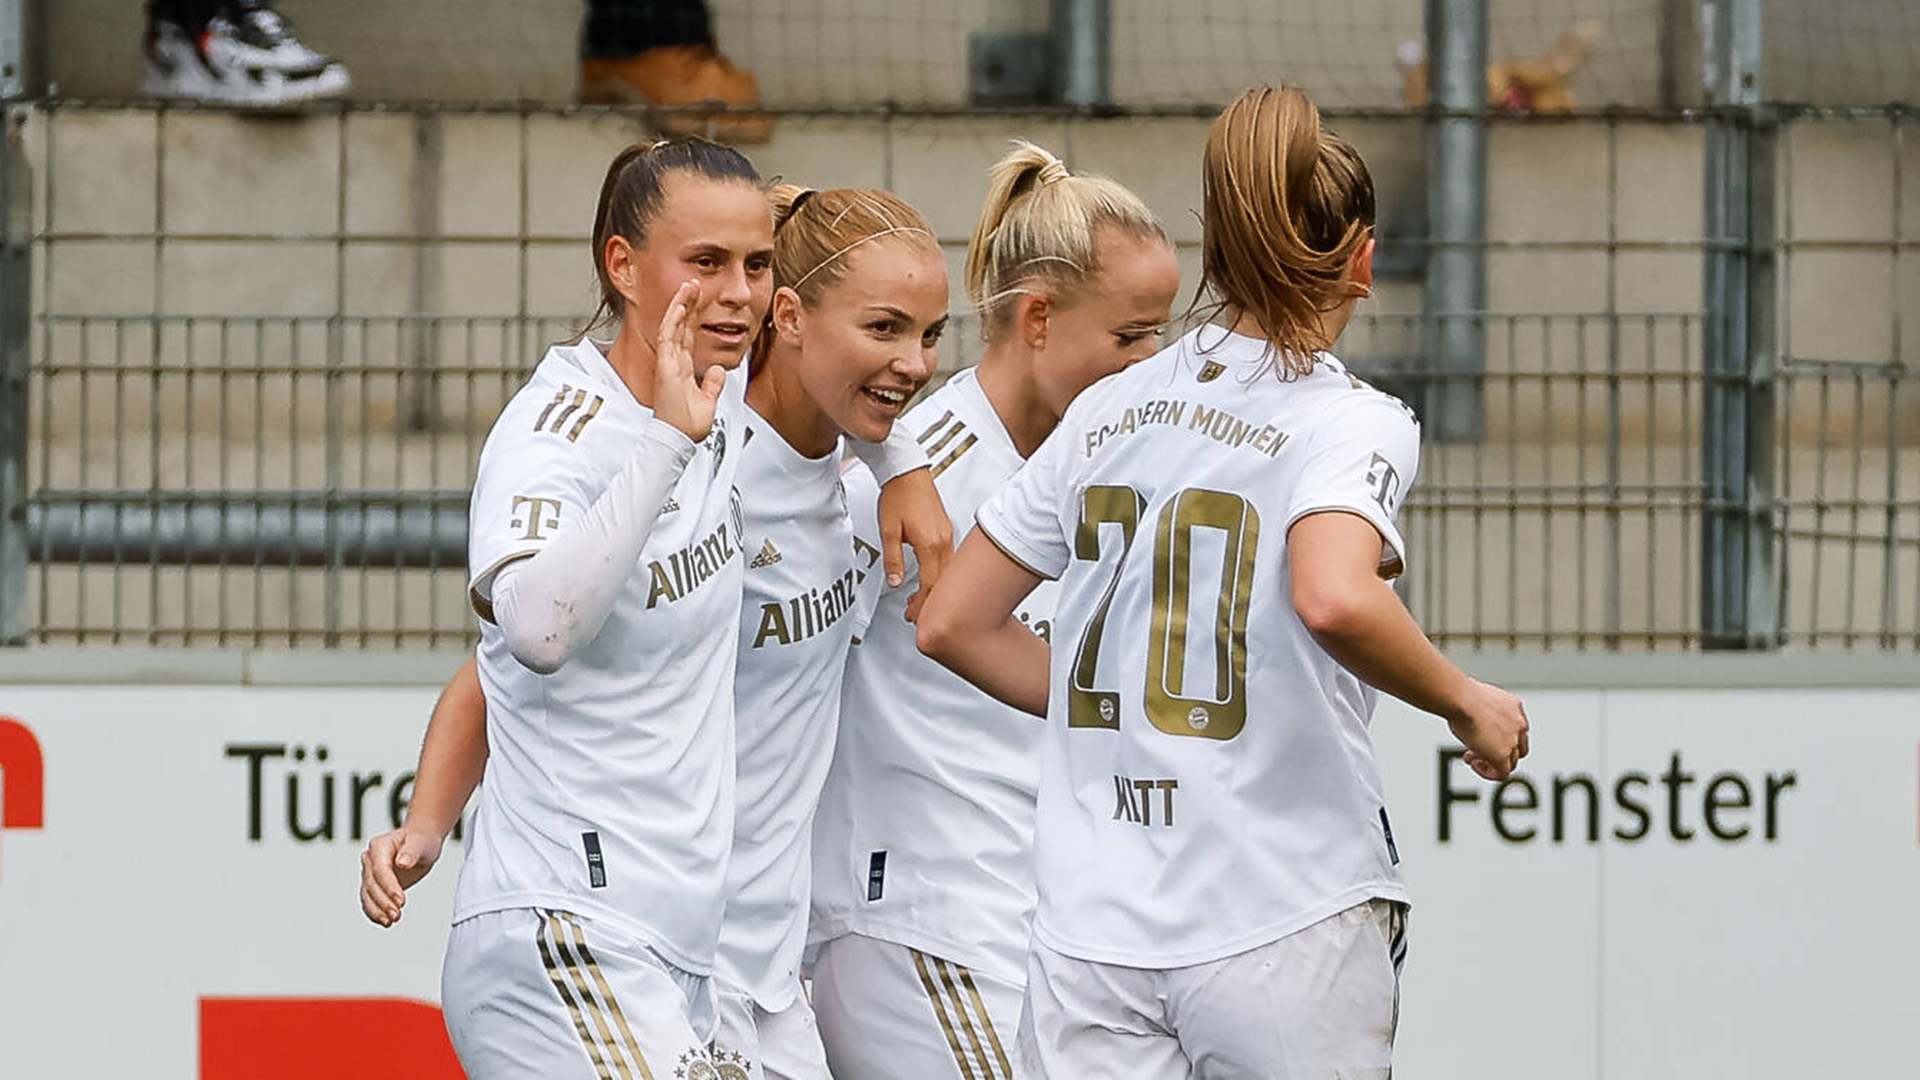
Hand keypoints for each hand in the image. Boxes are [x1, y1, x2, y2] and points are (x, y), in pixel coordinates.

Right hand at [359, 824, 445, 926]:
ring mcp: (370, 872)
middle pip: (372, 884)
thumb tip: (402, 863)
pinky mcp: (375, 885)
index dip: (389, 886)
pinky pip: (370, 901)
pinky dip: (375, 913)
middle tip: (396, 915)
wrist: (421, 842)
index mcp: (379, 846)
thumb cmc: (422, 840)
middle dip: (383, 902)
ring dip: (378, 911)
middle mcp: (370, 859)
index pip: (380, 870)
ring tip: (390, 921)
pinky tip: (385, 922)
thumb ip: (412, 852)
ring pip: (368, 895)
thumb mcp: (421, 843)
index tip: (401, 901)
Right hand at [651, 280, 727, 442]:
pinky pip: (668, 337)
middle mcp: (674, 362)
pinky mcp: (665, 366)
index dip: (693, 317)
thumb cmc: (688, 425)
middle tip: (694, 283)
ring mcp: (668, 362)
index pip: (688, 335)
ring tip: (689, 285)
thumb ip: (712, 384)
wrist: (678, 439)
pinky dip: (674, 319)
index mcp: (682, 368)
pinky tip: (680, 304)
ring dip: (681, 304)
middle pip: (680, 325)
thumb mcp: (708, 400)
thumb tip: (718, 371)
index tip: (700, 299)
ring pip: (673, 326)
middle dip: (688, 303)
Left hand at [876, 466, 953, 621]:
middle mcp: (943, 541)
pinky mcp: (945, 530)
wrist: (907, 472)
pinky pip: (948, 560)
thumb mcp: (888, 531)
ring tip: (920, 599)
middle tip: (916, 614)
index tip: (914, 614)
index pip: (930, 584)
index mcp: (930, 544)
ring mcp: (947, 535)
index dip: (922, 603)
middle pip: (942, 581)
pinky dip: (940, 574)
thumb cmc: (898, 495)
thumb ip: (893, 559)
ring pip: (947, 572)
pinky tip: (931, 578)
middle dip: (930, 601)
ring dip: (935, 588)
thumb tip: (896, 582)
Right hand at [1448, 680, 1529, 780]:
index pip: (1518, 729)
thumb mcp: (1477, 698)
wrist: (1462, 699)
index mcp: (1514, 706)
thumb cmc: (1462, 695)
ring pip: (1511, 763)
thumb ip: (1481, 710)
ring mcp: (1512, 741)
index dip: (1501, 737)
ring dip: (1491, 763)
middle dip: (1499, 751)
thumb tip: (1467, 715)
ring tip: (1471, 757)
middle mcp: (1518, 724)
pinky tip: (1473, 764)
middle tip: (1479, 750)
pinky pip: (1502, 774)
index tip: (1484, 736)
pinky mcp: (1501, 756)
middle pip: (1518, 748)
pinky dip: (1489, 773)